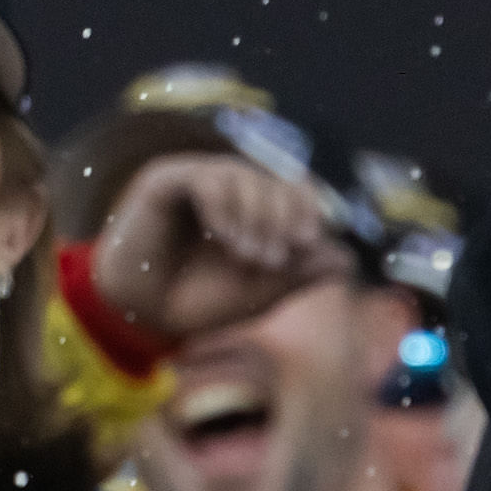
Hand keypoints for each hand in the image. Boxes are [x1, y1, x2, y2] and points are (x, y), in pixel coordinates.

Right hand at [88, 147, 350, 345]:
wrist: (144, 316)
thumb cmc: (202, 302)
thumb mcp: (262, 293)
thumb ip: (302, 275)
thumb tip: (346, 257)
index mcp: (254, 208)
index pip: (293, 187)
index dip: (308, 207)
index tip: (310, 241)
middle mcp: (228, 186)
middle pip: (271, 177)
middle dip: (282, 217)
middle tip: (276, 258)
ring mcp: (196, 179)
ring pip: (241, 174)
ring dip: (254, 216)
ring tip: (249, 257)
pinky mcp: (165, 179)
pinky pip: (205, 177)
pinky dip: (223, 208)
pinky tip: (224, 239)